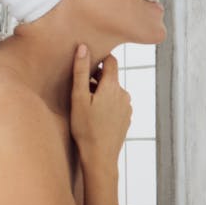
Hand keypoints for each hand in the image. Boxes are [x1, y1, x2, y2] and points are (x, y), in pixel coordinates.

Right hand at [70, 44, 130, 166]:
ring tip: (86, 104)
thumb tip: (83, 47)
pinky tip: (96, 116)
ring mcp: (127, 107)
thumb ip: (81, 72)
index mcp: (113, 86)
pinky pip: (117, 104)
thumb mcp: (78, 98)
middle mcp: (124, 94)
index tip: (87, 66)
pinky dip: (107, 104)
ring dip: (102, 92)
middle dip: (97, 79)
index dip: (99, 59)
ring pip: (114, 91)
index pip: (111, 61)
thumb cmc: (85, 128)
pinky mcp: (126, 118)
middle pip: (111, 77)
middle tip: (80, 89)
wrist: (100, 156)